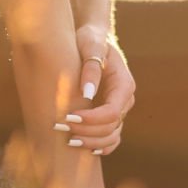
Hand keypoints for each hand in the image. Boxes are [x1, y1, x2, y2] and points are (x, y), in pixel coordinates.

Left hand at [50, 26, 134, 156]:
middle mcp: (125, 99)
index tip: (70, 117)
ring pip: (112, 135)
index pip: (112, 112)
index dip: (92, 120)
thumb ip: (91, 69)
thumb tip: (87, 94)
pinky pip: (112, 136)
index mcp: (124, 84)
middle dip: (87, 131)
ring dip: (92, 141)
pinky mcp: (111, 112)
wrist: (94, 38)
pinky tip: (86, 149)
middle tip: (62, 127)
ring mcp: (119, 107)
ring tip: (69, 140)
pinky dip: (101, 145)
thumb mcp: (91, 47)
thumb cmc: (91, 40)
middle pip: (111, 127)